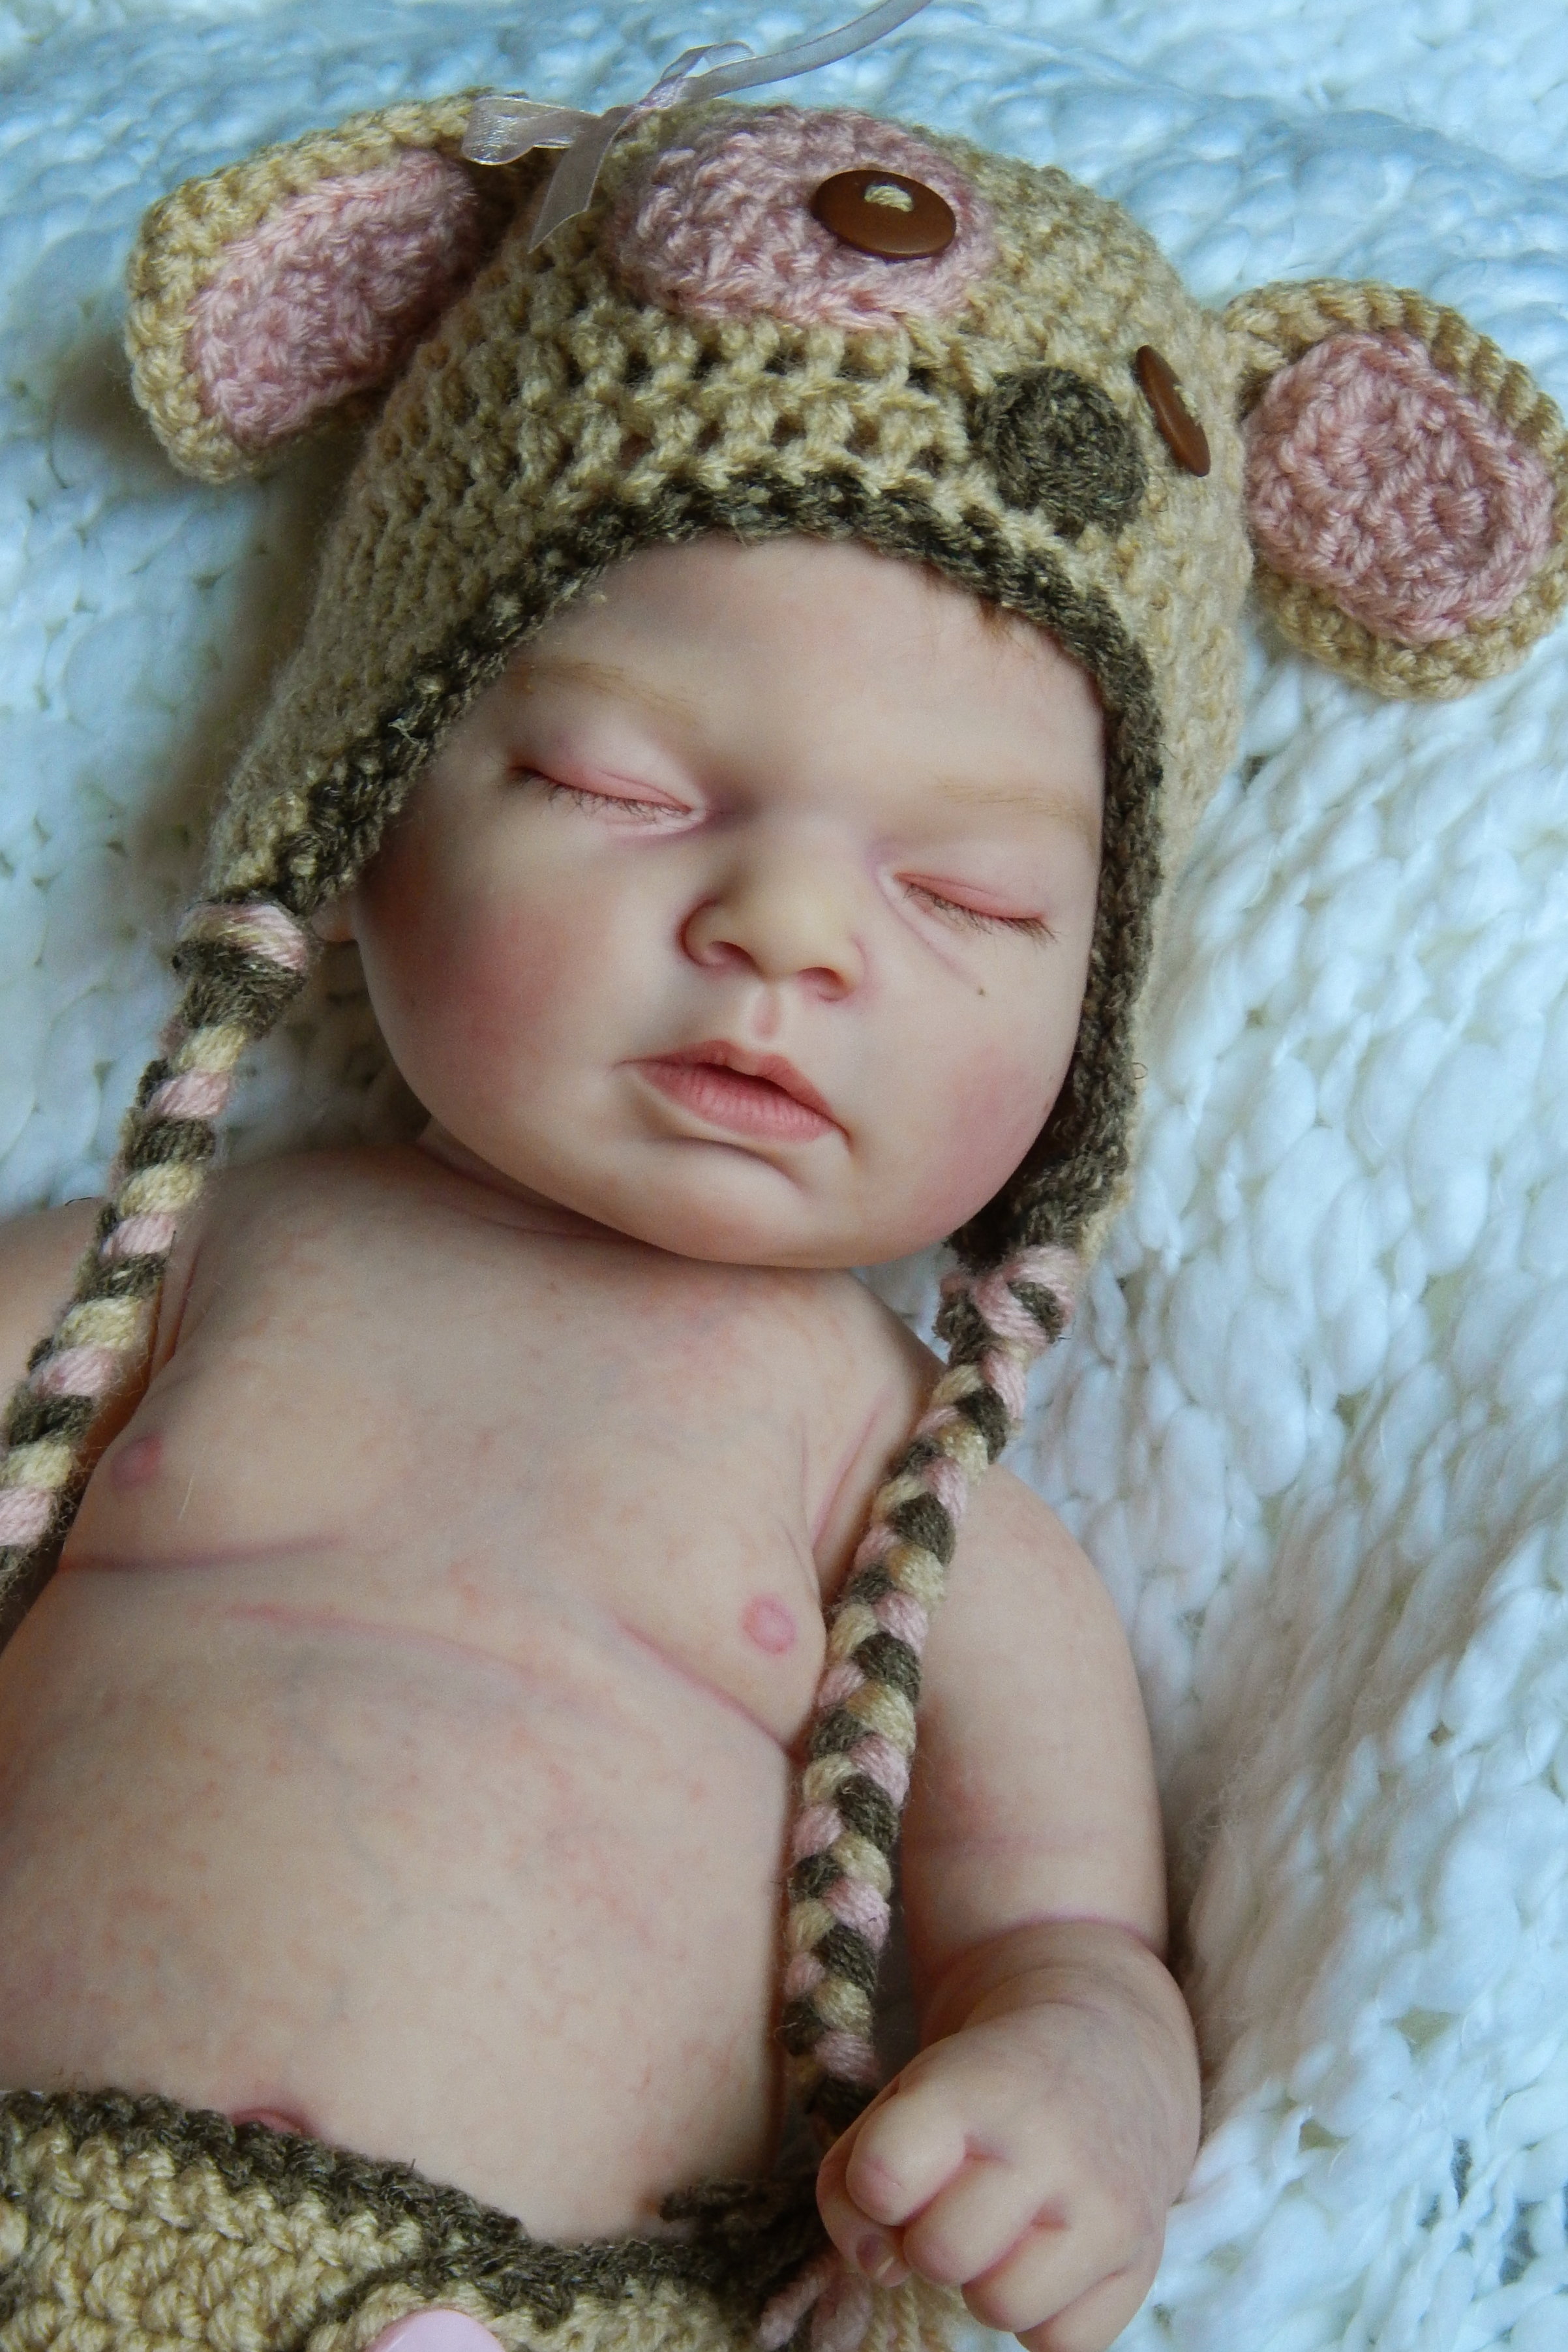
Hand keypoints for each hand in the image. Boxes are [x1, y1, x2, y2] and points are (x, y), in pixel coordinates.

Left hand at [815, 1924, 1197, 2351]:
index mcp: (976, 2085)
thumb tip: (881, 2267)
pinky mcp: (1144, 2257)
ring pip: (1001, 2307)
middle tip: (956, 2201)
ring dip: (985, 2281)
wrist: (1109, 2051)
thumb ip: (852, 2180)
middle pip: (940, 2253)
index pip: (883, 2175)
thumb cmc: (983, 2086)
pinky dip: (1043, 2314)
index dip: (874, 2187)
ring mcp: (1104, 2203)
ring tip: (1003, 2231)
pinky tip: (1049, 2256)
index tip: (901, 2166)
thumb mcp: (904, 2094)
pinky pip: (1061, 2342)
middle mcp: (1048, 2142)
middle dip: (929, 2240)